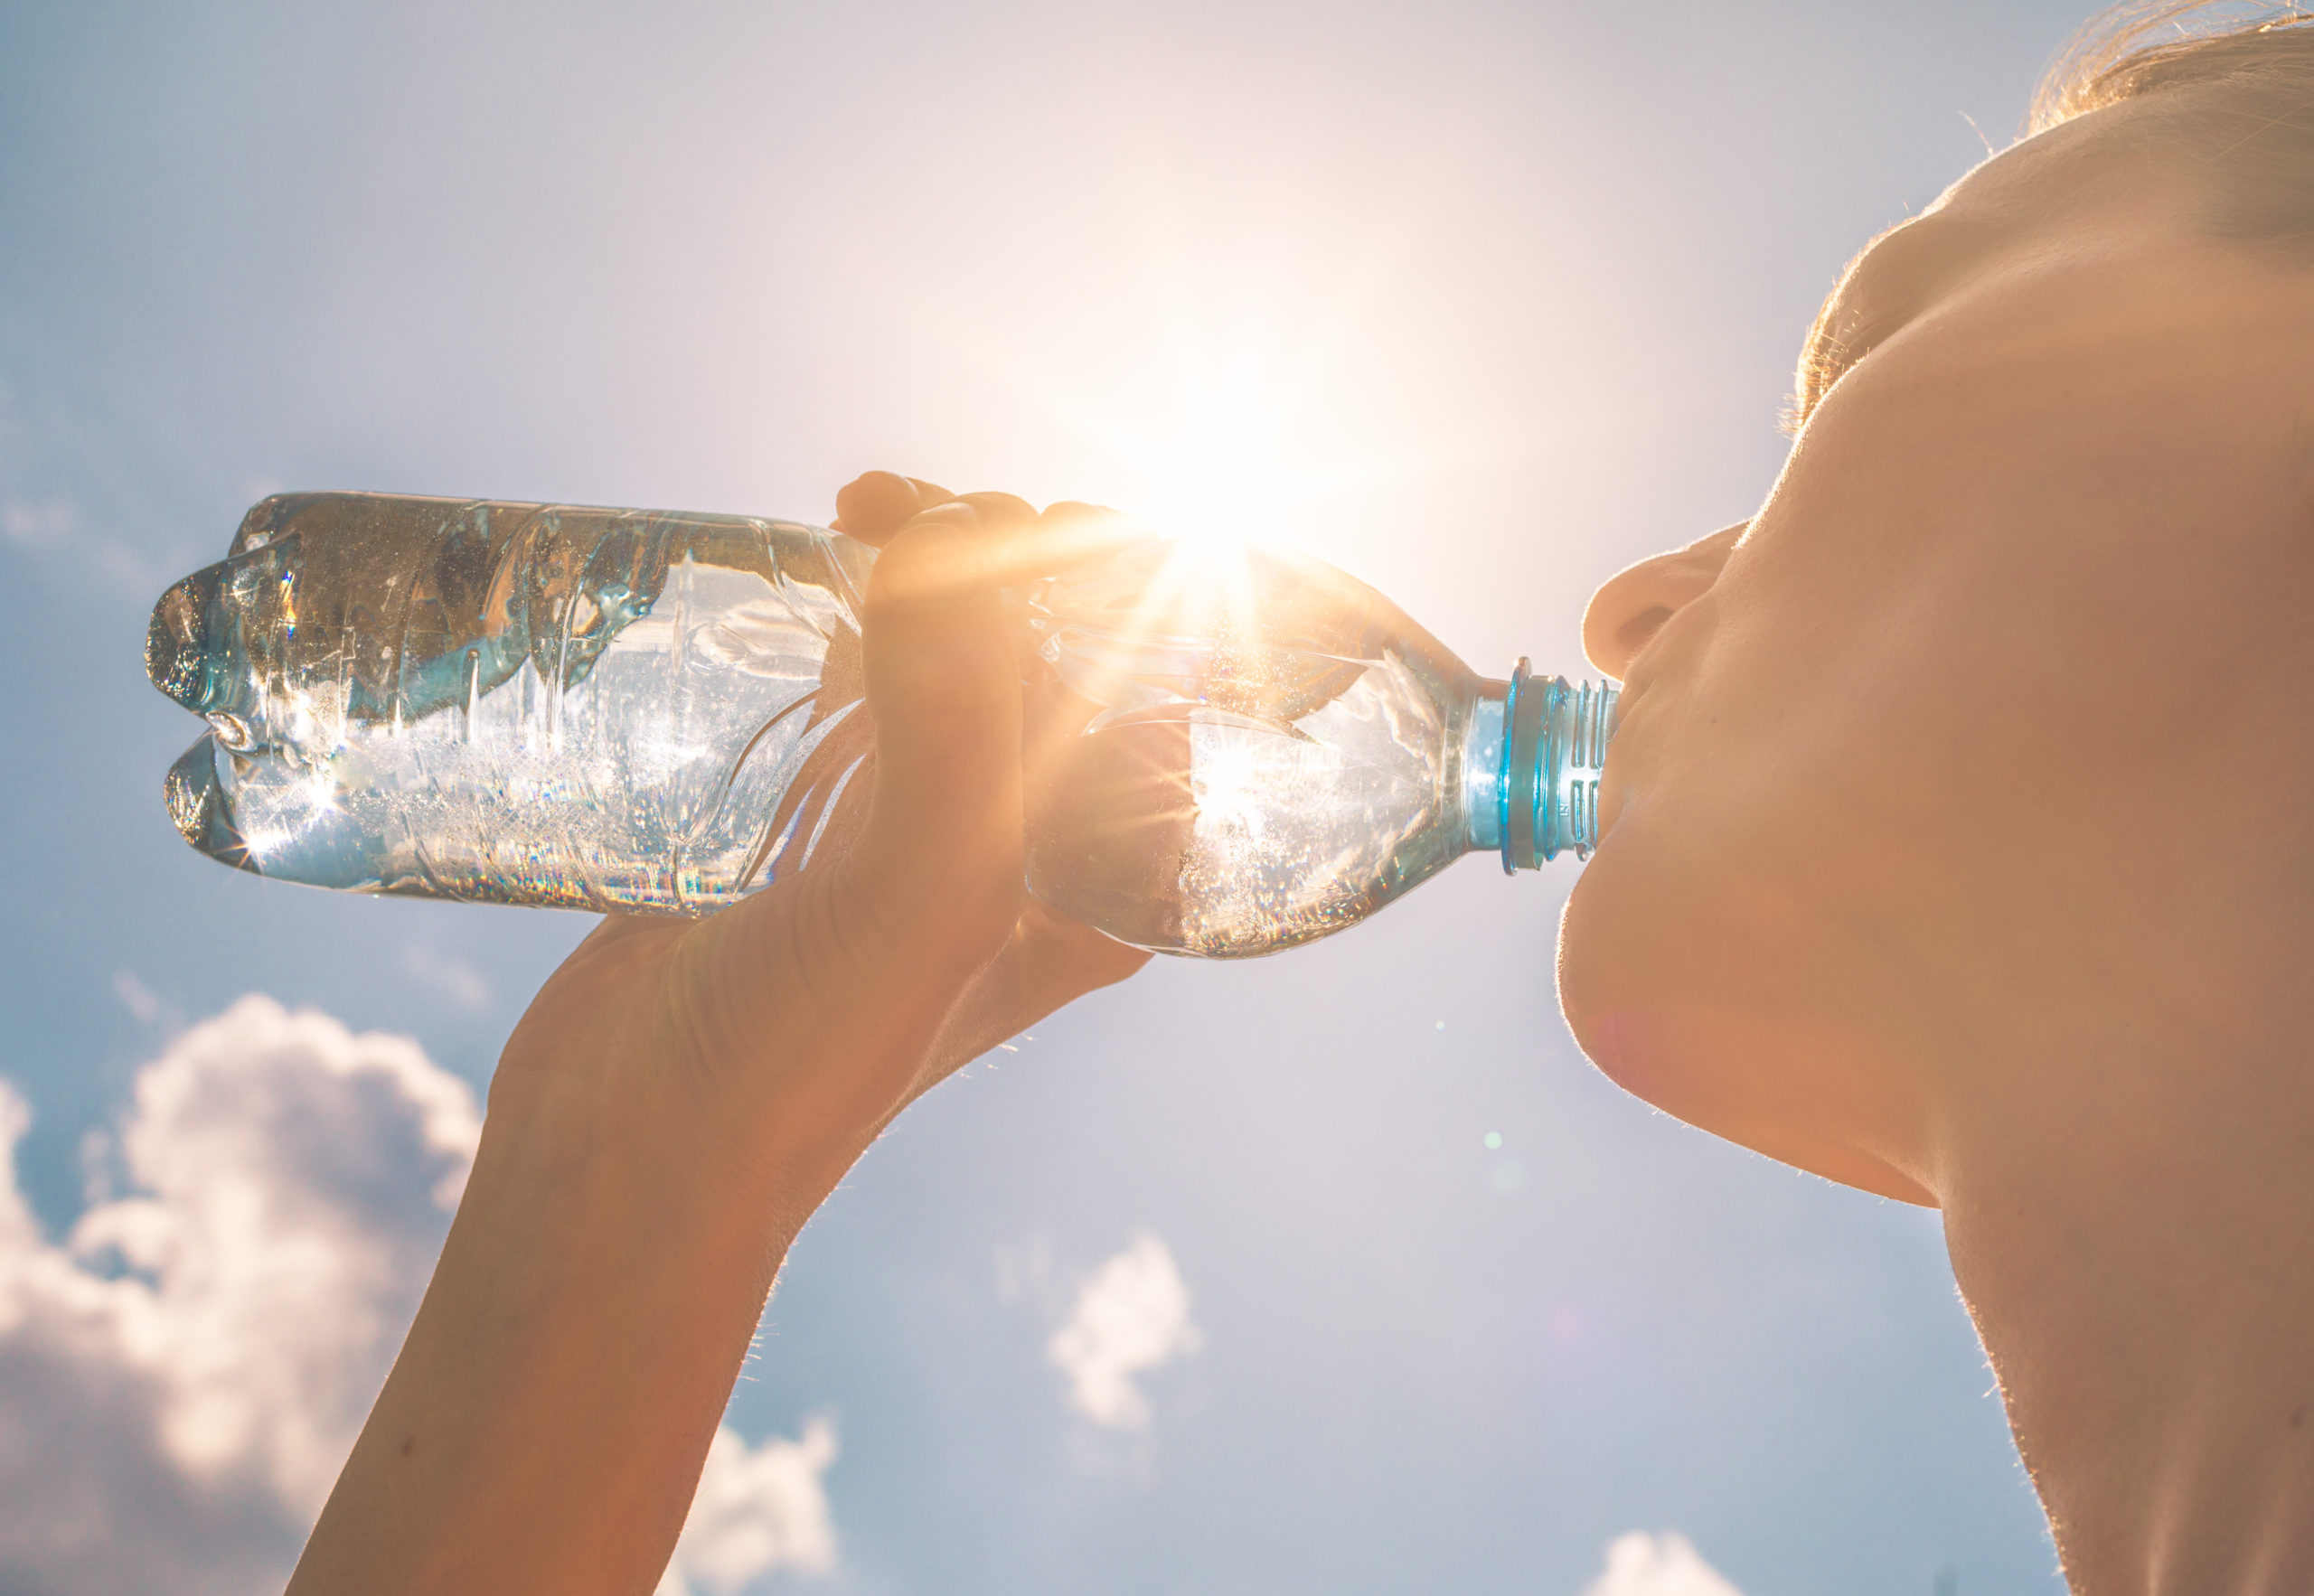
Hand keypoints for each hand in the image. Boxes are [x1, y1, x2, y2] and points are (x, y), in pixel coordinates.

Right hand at [287, 473, 1147, 1595]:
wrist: (629, 1154)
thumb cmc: (802, 1059)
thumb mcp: (921, 898)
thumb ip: (956, 727)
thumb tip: (946, 544)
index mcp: (1100, 881)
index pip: (1153, 687)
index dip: (1113, 581)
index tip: (1030, 521)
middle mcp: (1024, 847)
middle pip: (1054, 649)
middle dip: (1009, 552)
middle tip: (924, 512)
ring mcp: (914, 823)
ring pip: (956, 646)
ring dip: (931, 559)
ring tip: (866, 508)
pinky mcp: (812, 810)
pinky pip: (860, 673)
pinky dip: (853, 603)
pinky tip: (825, 553)